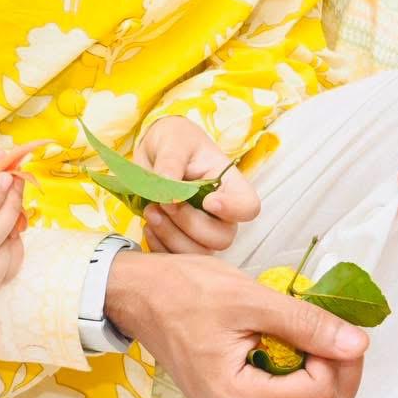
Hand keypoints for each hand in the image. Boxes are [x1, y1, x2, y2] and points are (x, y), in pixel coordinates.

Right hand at [105, 251, 368, 397]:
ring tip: (316, 332)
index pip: (320, 395)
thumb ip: (305, 323)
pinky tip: (297, 343)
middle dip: (341, 373)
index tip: (337, 321)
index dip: (341, 358)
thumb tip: (358, 342)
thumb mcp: (248, 298)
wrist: (137, 295)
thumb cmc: (181, 291)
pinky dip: (304, 377)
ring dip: (325, 376)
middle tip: (337, 329)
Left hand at [134, 116, 259, 252]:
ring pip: (199, 253)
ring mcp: (202, 231)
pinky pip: (176, 257)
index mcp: (229, 185)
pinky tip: (147, 226)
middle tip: (164, 202)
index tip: (207, 200)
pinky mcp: (181, 241)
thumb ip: (171, 162)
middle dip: (189, 224)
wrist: (152, 153)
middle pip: (221, 238)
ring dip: (171, 237)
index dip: (233, 210)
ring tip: (150, 212)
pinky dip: (159, 246)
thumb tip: (169, 192)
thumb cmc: (173, 140)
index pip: (249, 207)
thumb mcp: (172, 140)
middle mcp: (221, 214)